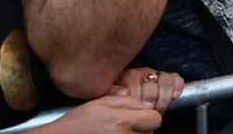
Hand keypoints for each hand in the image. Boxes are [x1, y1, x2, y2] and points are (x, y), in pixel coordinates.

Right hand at [40, 95, 161, 133]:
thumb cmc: (77, 123)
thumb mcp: (100, 103)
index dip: (148, 117)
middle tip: (123, 127)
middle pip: (150, 133)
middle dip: (141, 129)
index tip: (139, 117)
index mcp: (122, 120)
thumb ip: (127, 101)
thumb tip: (146, 105)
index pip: (155, 119)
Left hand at [108, 68, 183, 113]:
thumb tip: (123, 92)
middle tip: (149, 111)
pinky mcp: (167, 77)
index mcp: (127, 75)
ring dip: (164, 98)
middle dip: (151, 102)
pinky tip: (174, 96)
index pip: (136, 85)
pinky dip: (177, 86)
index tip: (138, 109)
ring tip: (159, 109)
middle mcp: (142, 72)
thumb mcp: (110, 94)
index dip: (138, 100)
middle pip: (151, 86)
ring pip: (165, 81)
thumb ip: (113, 92)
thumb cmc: (118, 98)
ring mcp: (155, 74)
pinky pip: (175, 78)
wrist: (126, 94)